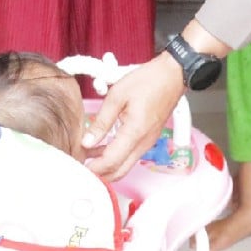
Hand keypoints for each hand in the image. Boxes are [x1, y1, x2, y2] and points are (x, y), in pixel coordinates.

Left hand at [82, 53, 185, 180]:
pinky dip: (116, 157)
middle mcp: (143, 143)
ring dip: (107, 165)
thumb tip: (86, 141)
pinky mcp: (149, 139)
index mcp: (135, 133)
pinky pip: (131, 156)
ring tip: (88, 154)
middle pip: (119, 172)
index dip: (93, 168)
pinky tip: (102, 146)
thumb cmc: (147, 81)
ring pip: (125, 166)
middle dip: (99, 174)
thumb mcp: (117, 96)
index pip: (111, 162)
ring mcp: (148, 143)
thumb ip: (101, 121)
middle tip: (81, 165)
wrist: (172, 76)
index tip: (78, 165)